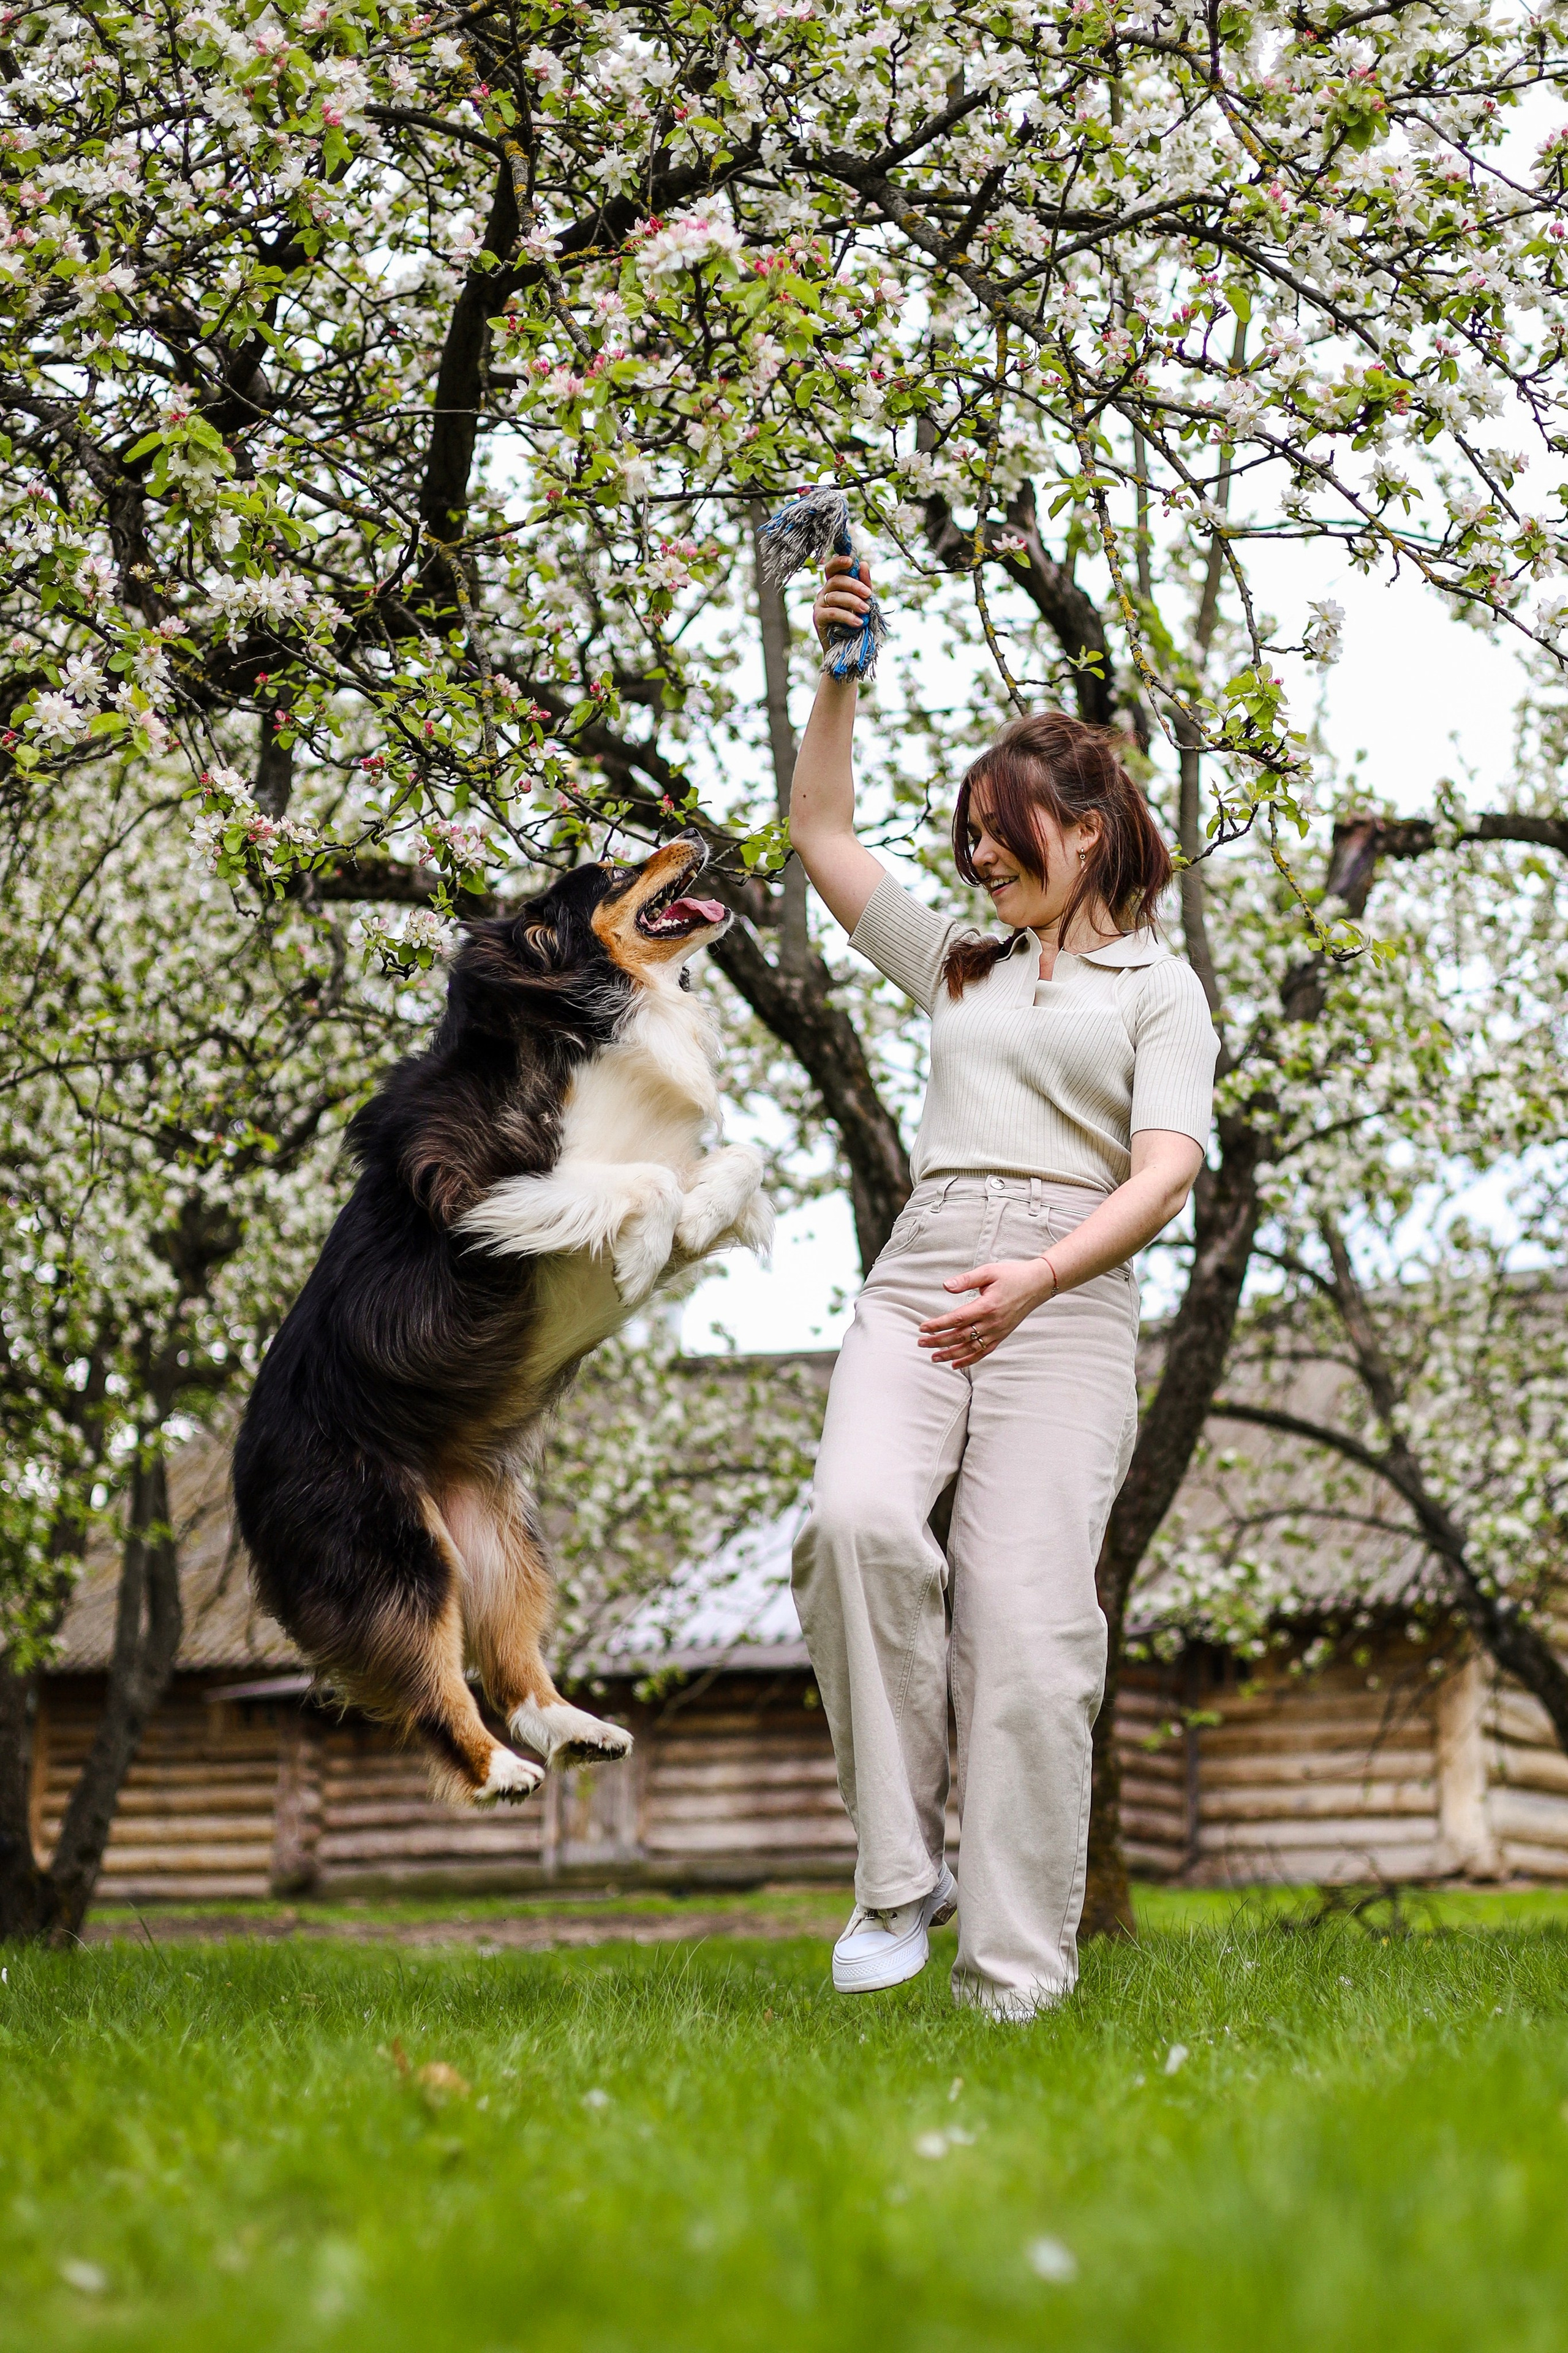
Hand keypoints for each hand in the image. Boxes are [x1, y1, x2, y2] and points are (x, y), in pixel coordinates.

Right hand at [813, 551, 872, 652]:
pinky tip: (858, 622)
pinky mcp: (818, 618)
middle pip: (836, 580)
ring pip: (835, 596)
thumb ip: (864, 584)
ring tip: (866, 610)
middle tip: (868, 594)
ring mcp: (819, 605)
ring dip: (853, 602)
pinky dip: (847, 616)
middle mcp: (824, 592)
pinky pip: (832, 612)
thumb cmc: (856, 622)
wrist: (848, 648)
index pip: (833, 568)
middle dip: (854, 585)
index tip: (851, 561)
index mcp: (834, 585)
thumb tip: (863, 563)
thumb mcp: (864, 601)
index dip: (839, 562)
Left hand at [918, 1256, 1057, 1368]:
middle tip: (920, 1344)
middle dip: (938, 1341)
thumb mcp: (988, 1272)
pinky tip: (956, 1365)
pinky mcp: (1002, 1335)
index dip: (938, 1325)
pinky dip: (970, 1360)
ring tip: (934, 1357)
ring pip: (971, 1348)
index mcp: (987, 1306)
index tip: (923, 1328)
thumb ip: (966, 1280)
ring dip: (951, 1355)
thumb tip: (945, 1286)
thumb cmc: (1012, 1275)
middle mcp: (992, 1323)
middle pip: (960, 1336)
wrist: (1037, 1284)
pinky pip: (984, 1352)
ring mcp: (998, 1331)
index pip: (957, 1319)